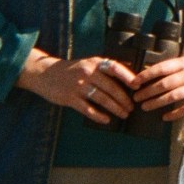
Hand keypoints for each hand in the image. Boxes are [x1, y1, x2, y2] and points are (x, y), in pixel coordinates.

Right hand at [16, 50, 137, 124]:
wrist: (46, 73)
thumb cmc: (72, 70)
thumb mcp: (88, 63)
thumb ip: (105, 68)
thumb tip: (129, 73)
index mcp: (94, 63)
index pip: (115, 68)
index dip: (128, 76)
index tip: (137, 85)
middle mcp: (88, 72)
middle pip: (111, 87)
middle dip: (124, 99)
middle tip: (131, 107)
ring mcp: (79, 86)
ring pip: (102, 99)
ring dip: (115, 108)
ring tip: (124, 114)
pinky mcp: (70, 98)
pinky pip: (88, 109)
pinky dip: (99, 116)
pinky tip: (107, 120)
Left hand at [131, 51, 183, 120]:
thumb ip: (173, 67)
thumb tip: (150, 74)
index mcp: (183, 63)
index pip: (161, 68)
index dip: (146, 75)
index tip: (134, 82)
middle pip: (164, 84)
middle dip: (148, 92)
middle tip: (136, 97)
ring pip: (172, 97)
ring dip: (156, 103)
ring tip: (145, 107)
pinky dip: (174, 114)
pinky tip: (164, 117)